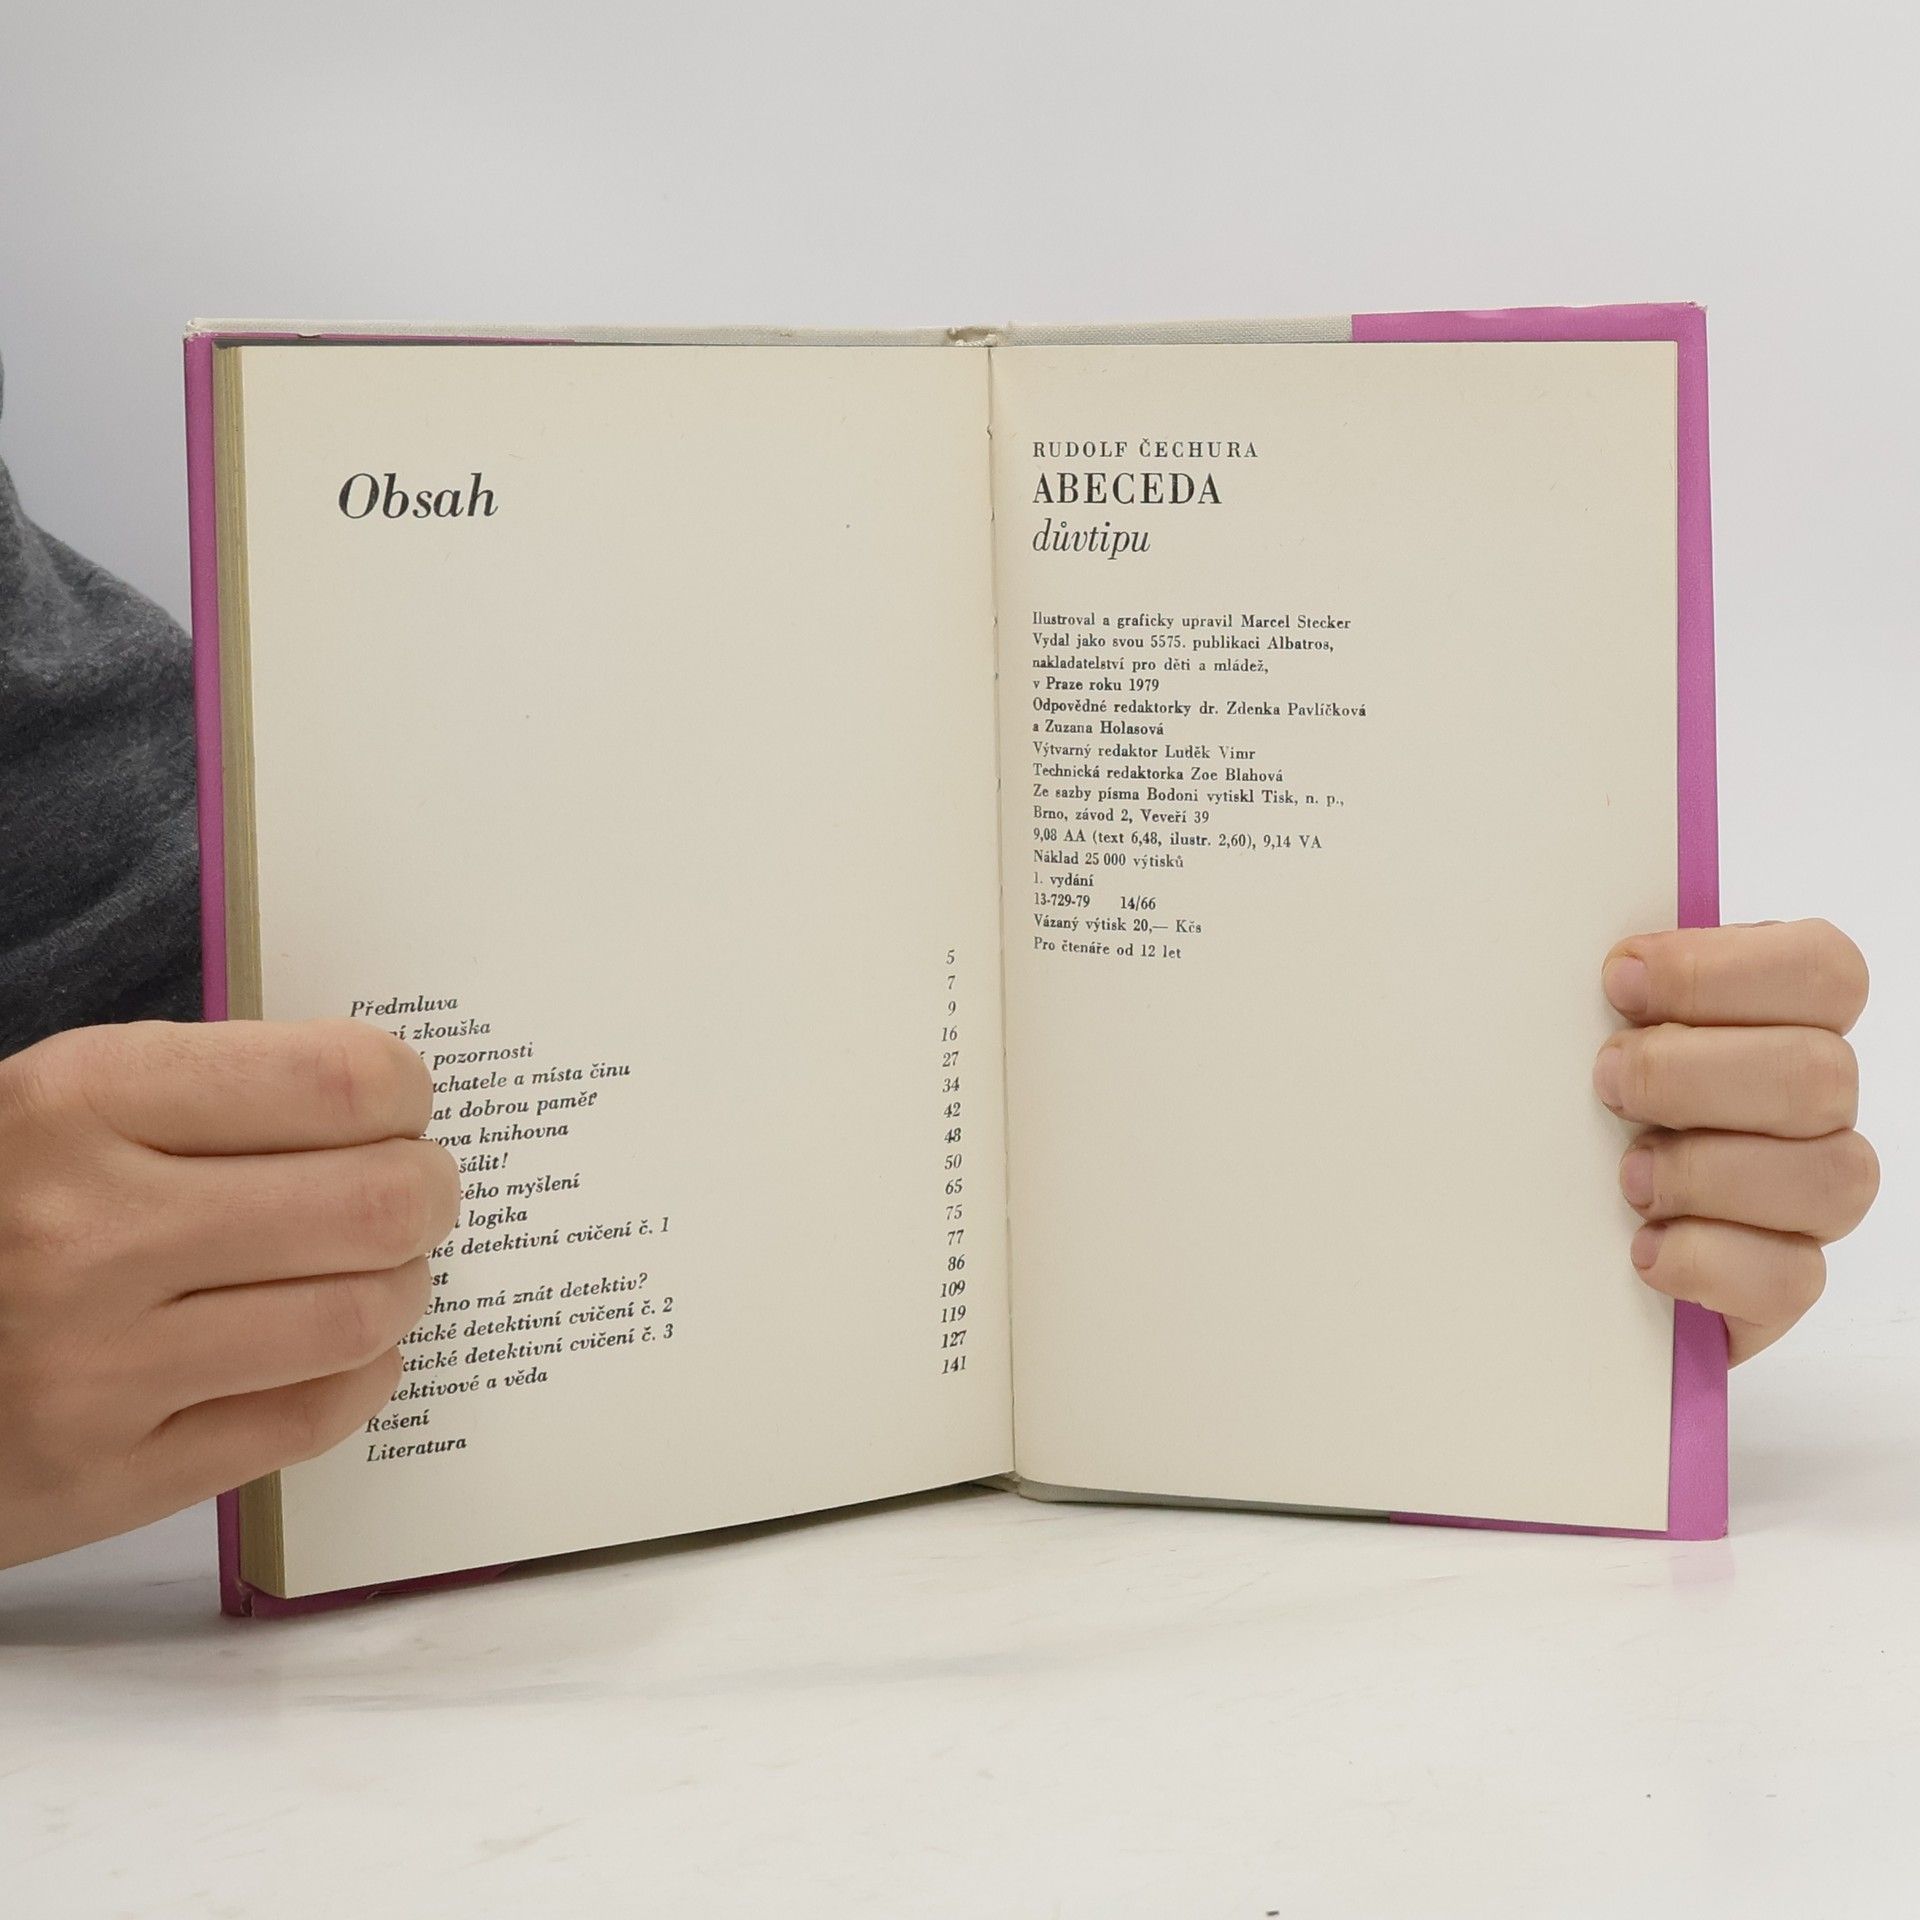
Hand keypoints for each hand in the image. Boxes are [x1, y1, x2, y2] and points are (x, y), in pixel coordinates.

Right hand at [0, 1019, 458, 1569]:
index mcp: (80, 1103)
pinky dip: (361, 1379)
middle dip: (428, 1194)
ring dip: (401, 1289)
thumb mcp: (57, 1104)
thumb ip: (208, 1094)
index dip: (403, 1092)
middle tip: (415, 1194)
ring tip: (377, 1273)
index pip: (338, 1080)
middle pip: (376, 1203)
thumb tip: (384, 1104)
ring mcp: (96, 1368)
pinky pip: (305, 1423)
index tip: (398, 1107)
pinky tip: (345, 1350)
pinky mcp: (103, 1479)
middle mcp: (90, 1232)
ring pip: (357, 1318)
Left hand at [1592, 919, 1875, 1362]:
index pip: (1820, 969)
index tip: (1618, 982)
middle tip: (1606, 1084)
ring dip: (1707, 1172)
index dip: (1721, 971)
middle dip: (1693, 1076)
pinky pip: (1792, 1278)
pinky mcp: (1782, 1280)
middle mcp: (1811, 1103)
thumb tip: (1600, 965)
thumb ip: (1608, 993)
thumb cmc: (1571, 1104)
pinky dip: (1707, 1261)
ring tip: (1627, 1177)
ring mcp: (1809, 1195)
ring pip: (1831, 1178)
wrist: (1543, 1228)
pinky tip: (1644, 1248)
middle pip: (1820, 1074)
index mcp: (1778, 1016)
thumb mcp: (1577, 1031)